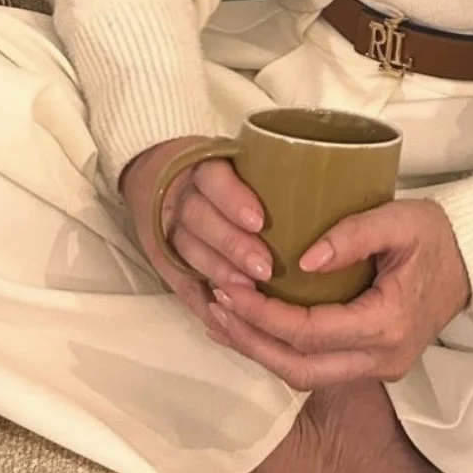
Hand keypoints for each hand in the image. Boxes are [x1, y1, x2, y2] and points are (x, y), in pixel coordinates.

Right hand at [120, 136, 275, 328]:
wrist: (153, 175)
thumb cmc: (214, 171)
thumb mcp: (232, 158)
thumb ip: (265, 173)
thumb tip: (319, 193)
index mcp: (198, 166)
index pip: (212, 178)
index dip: (233, 200)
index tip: (259, 222)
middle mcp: (179, 197)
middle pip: (200, 219)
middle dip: (232, 245)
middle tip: (264, 267)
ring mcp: (167, 230)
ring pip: (188, 251)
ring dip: (219, 272)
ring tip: (248, 292)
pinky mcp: (164, 260)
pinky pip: (180, 283)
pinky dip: (201, 302)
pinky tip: (225, 314)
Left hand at [203, 197, 471, 388]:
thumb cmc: (437, 234)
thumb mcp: (400, 218)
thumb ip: (353, 234)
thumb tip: (302, 260)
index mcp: (388, 324)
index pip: (310, 332)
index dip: (264, 315)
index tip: (231, 288)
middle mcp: (383, 358)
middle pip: (300, 367)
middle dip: (250, 341)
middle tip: (214, 306)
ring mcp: (379, 368)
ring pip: (305, 375)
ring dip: (260, 350)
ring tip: (221, 318)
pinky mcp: (372, 364)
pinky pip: (317, 367)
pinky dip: (279, 349)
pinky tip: (252, 325)